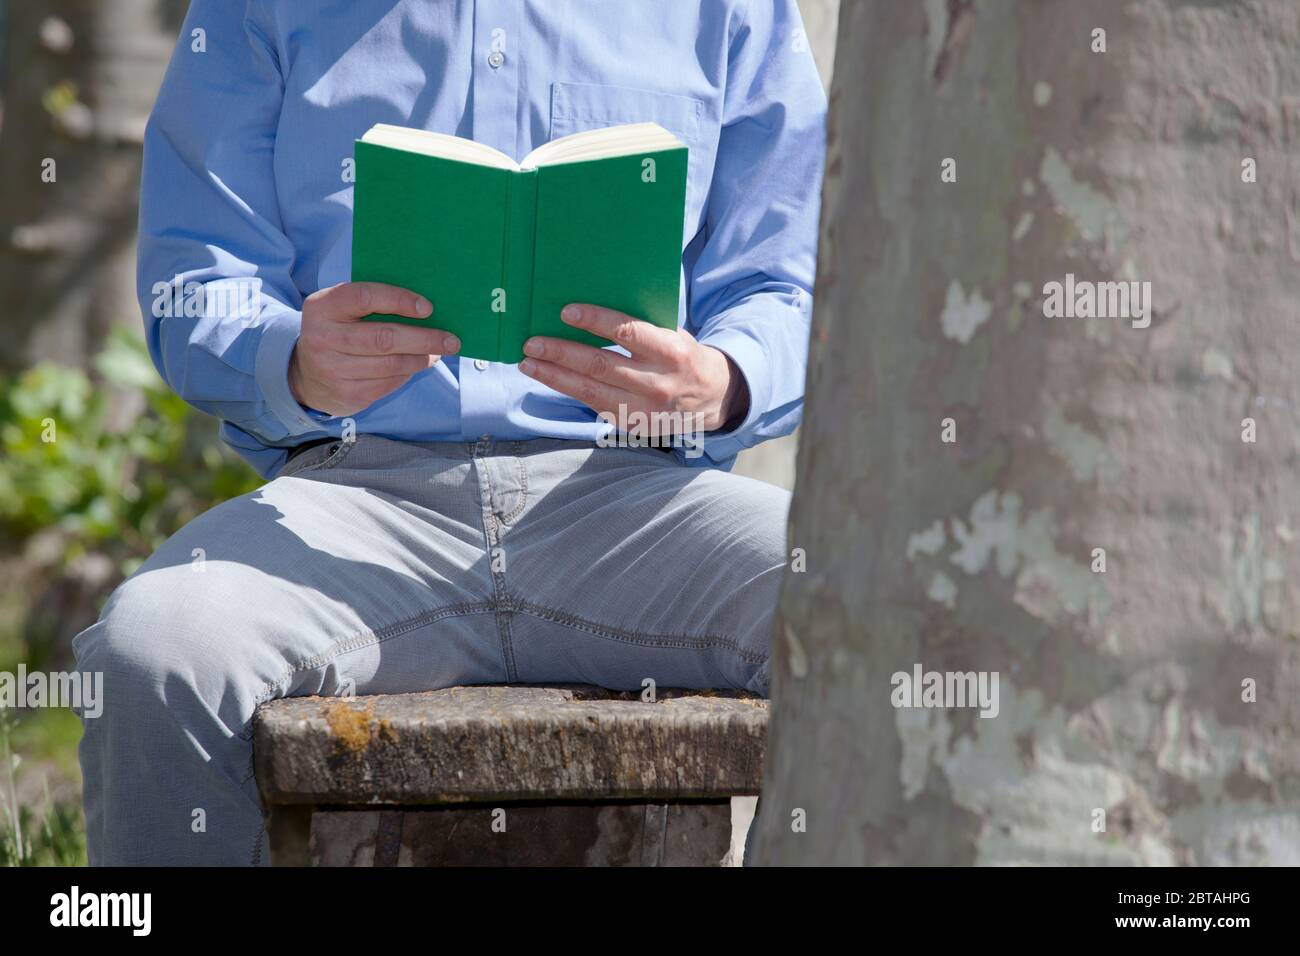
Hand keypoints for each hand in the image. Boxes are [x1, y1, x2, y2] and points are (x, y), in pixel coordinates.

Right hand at [288, 282, 459, 415]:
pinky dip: (408, 373)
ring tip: (438, 352)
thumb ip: (372, 303)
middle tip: (451, 340)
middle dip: (424, 338)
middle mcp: (324, 338)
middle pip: (384, 338)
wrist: (305, 375)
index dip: (399, 301)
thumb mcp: (341, 310)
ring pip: (391, 365)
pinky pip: (388, 383)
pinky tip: (418, 364)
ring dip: (421, 358)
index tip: (428, 308)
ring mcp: (333, 370)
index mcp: (322, 308)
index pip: (364, 297)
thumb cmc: (337, 331)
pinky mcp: (346, 394)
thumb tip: (426, 307)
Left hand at [517, 304, 748, 432]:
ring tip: (529, 362)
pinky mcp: (632, 424)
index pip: (627, 333)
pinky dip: (568, 390)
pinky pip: (594, 405)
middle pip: (600, 365)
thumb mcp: (672, 335)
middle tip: (532, 342)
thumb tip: (588, 311)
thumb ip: (639, 326)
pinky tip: (549, 377)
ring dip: (555, 376)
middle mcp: (657, 382)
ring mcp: (643, 408)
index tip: (565, 311)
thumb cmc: (681, 356)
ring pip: (590, 391)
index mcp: (670, 352)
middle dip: (561, 352)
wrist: (711, 398)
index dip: (595, 321)